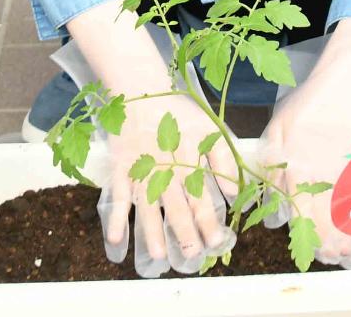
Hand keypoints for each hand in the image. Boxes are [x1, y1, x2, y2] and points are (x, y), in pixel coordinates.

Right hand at [104, 90, 233, 270]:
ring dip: (153, 234)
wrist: (141, 91)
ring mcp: (142, 173)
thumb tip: (234, 192)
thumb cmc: (178, 112)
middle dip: (186, 236)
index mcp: (188, 164)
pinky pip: (118, 196)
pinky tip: (116, 238)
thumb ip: (224, 160)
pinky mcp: (121, 169)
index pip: (202, 201)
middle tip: (193, 258)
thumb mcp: (209, 130)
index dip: (210, 224)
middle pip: (177, 210)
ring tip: (159, 257)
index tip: (218, 243)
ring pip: (149, 209)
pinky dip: (115, 217)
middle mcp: (166, 173)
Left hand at [261, 20, 350, 265]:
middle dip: (330, 241)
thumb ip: (271, 161)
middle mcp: (323, 174)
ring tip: (347, 249)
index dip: (308, 234)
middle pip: (327, 216)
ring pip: (348, 209)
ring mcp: (347, 170)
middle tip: (332, 255)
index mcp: (298, 168)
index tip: (313, 249)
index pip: (301, 210)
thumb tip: (269, 190)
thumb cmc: (307, 105)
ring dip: (348, 231)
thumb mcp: (277, 129)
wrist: (343, 84)